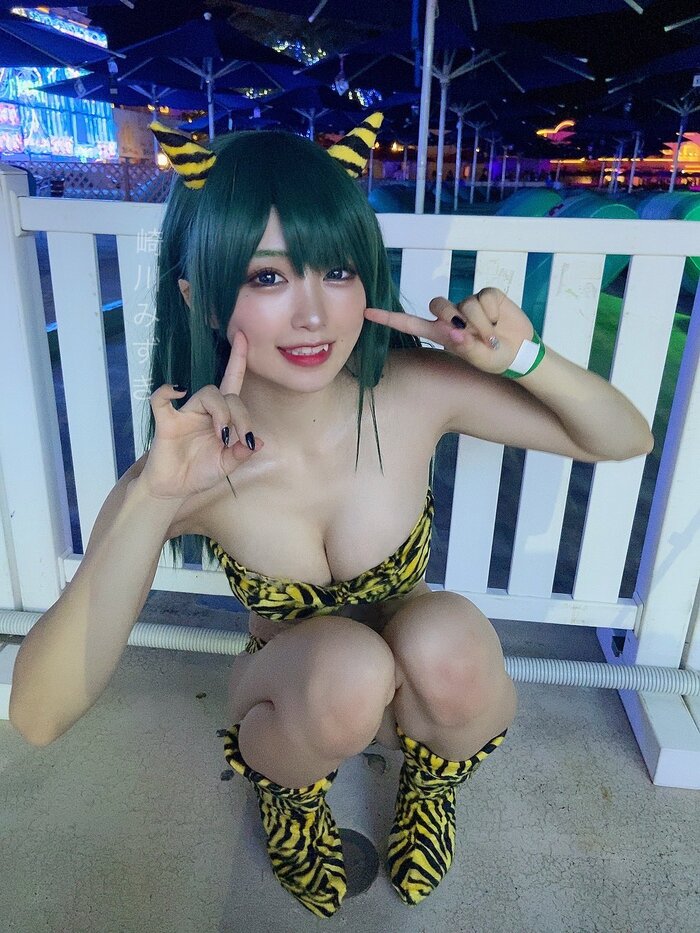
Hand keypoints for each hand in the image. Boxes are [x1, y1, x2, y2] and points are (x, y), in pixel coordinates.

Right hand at [138, 331, 262, 500]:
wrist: (173, 489)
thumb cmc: (199, 472)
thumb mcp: (226, 466)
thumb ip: (241, 455)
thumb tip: (258, 442)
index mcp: (221, 417)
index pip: (233, 384)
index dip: (238, 360)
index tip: (245, 337)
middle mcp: (205, 411)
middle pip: (227, 393)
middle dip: (240, 415)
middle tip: (239, 439)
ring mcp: (185, 414)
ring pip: (207, 393)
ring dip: (220, 412)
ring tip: (222, 435)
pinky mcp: (166, 422)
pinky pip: (161, 399)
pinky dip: (167, 391)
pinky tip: (177, 391)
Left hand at [364, 287, 534, 374]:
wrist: (520, 352)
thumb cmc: (494, 359)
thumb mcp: (479, 359)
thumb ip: (466, 346)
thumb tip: (458, 331)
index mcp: (441, 333)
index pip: (410, 322)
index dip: (389, 318)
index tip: (367, 313)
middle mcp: (451, 316)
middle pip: (437, 304)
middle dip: (452, 318)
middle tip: (471, 335)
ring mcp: (468, 303)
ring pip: (464, 303)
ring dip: (479, 322)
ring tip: (491, 336)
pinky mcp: (487, 295)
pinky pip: (484, 297)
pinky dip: (492, 312)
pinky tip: (498, 322)